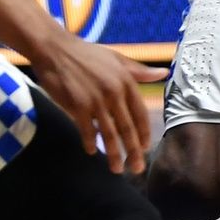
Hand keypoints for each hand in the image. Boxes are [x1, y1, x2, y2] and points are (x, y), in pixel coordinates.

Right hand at [28, 38, 166, 174]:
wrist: (55, 49)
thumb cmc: (87, 54)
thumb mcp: (116, 59)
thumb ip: (139, 71)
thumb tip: (163, 73)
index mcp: (126, 81)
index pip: (140, 114)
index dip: (143, 133)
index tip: (145, 148)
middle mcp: (114, 92)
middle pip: (127, 128)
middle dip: (133, 151)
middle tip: (137, 168)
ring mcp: (96, 100)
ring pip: (109, 133)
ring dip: (113, 154)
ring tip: (117, 169)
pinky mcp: (77, 106)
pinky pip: (87, 130)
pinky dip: (90, 142)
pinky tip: (92, 152)